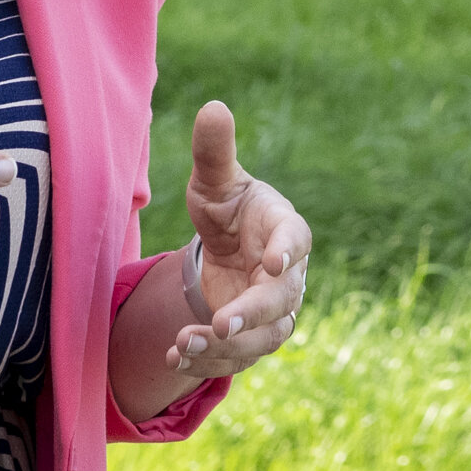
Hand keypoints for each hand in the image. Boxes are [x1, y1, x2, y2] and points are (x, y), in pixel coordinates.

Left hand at [114, 101, 313, 415]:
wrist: (228, 250)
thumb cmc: (228, 209)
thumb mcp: (215, 182)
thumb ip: (215, 152)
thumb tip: (213, 107)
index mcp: (285, 230)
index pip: (295, 241)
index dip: (287, 253)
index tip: (272, 264)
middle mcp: (288, 277)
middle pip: (281, 300)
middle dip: (253, 314)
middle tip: (223, 322)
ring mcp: (273, 313)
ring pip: (262, 339)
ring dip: (225, 347)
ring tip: (185, 343)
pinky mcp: (251, 340)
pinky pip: (236, 358)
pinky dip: (207, 362)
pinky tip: (174, 358)